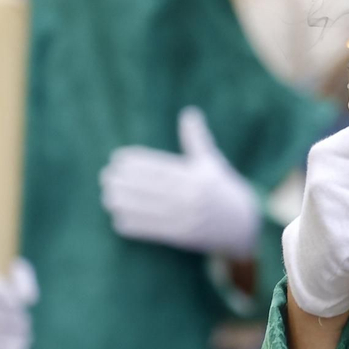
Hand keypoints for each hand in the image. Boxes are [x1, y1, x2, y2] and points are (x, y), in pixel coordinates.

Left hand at [100, 107, 260, 258]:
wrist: (243, 225)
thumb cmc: (223, 188)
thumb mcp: (213, 162)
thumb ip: (197, 139)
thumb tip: (189, 113)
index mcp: (197, 177)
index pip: (160, 168)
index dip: (137, 163)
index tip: (117, 158)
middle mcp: (191, 197)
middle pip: (151, 189)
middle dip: (125, 182)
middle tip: (105, 176)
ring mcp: (186, 218)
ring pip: (148, 210)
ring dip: (124, 204)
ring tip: (107, 196)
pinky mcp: (181, 236)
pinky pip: (152, 231)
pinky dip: (134, 225)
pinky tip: (118, 218)